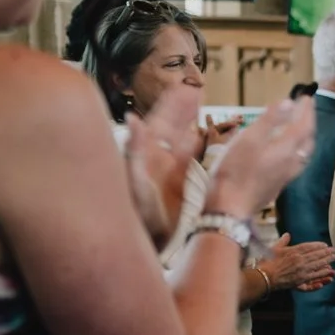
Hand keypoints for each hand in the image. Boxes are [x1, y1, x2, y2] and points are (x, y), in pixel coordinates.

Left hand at [123, 83, 198, 244]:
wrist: (144, 246)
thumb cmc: (135, 219)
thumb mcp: (136, 186)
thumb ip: (133, 153)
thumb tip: (133, 119)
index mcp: (145, 156)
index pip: (158, 124)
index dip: (169, 106)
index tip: (182, 88)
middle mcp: (155, 161)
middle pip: (170, 127)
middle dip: (181, 108)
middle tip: (194, 88)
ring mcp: (166, 173)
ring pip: (180, 140)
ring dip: (189, 122)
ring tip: (199, 103)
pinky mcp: (176, 186)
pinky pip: (188, 160)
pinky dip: (196, 146)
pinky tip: (201, 136)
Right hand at [203, 97, 316, 217]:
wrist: (231, 208)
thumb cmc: (236, 171)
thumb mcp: (249, 139)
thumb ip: (270, 120)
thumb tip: (288, 103)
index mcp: (287, 148)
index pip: (304, 125)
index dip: (307, 109)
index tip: (307, 96)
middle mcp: (292, 162)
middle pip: (308, 138)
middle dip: (309, 121)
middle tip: (305, 108)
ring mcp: (287, 175)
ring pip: (304, 152)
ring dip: (305, 136)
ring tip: (300, 126)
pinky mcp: (279, 184)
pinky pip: (296, 161)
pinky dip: (297, 148)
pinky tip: (288, 151)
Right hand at [255, 234, 334, 293]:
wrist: (265, 277)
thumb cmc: (267, 263)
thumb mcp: (274, 249)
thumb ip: (283, 241)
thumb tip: (287, 235)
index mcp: (293, 251)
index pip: (308, 246)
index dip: (318, 245)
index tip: (325, 245)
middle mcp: (299, 259)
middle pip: (316, 254)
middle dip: (326, 252)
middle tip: (333, 250)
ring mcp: (301, 269)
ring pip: (317, 263)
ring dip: (327, 260)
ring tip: (333, 258)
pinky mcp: (301, 278)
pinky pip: (315, 274)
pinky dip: (323, 271)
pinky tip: (329, 269)